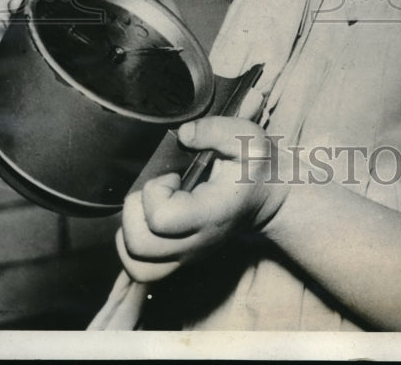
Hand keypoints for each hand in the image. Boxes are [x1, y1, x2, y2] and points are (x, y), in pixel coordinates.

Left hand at [116, 117, 289, 283]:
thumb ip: (216, 130)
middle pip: (140, 246)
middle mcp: (195, 243)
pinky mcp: (179, 259)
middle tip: (159, 190)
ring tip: (150, 207)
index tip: (174, 176)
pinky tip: (148, 219)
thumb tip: (182, 135)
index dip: (156, 190)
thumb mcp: (248, 138)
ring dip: (130, 231)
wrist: (270, 199)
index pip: (162, 219)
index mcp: (210, 214)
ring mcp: (186, 256)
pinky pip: (141, 268)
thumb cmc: (257, 168)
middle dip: (136, 210)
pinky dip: (132, 245)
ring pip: (136, 264)